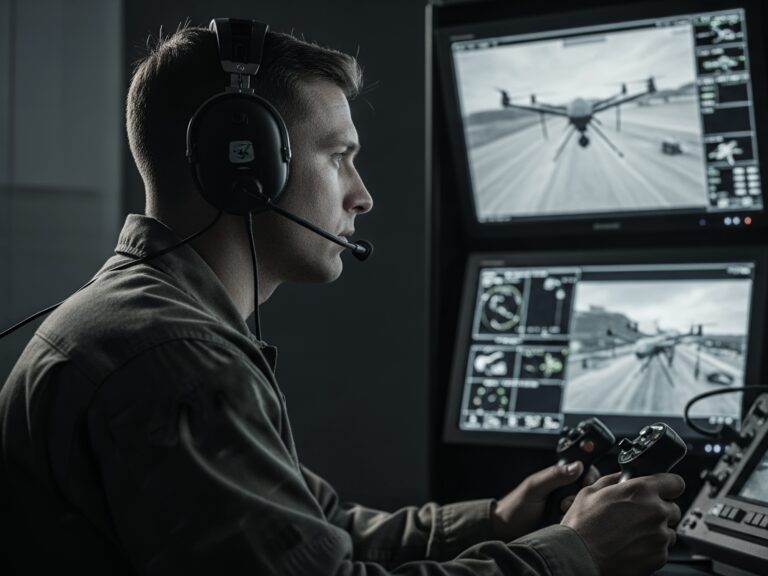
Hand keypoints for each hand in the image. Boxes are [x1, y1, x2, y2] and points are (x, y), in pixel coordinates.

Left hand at [492, 461, 599, 540]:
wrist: (506, 531)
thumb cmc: (515, 506)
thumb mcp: (534, 487)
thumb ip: (554, 475)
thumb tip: (577, 466)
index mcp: (557, 477)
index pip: (583, 470)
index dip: (589, 476)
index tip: (586, 483)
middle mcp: (565, 491)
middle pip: (588, 489)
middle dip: (582, 495)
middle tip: (565, 502)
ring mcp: (567, 508)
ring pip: (586, 506)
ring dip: (577, 509)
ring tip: (560, 512)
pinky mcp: (568, 523)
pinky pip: (581, 522)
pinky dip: (576, 522)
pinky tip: (563, 522)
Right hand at [561, 472, 684, 575]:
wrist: (579, 556)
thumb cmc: (581, 525)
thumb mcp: (590, 491)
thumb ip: (611, 480)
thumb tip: (620, 477)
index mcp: (641, 490)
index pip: (675, 483)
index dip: (668, 486)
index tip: (663, 491)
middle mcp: (655, 511)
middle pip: (673, 509)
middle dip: (658, 511)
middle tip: (637, 516)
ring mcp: (659, 536)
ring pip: (668, 531)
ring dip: (655, 531)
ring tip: (631, 534)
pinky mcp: (659, 557)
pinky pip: (662, 550)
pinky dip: (650, 548)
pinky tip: (630, 546)